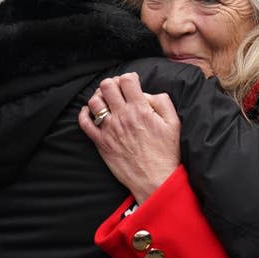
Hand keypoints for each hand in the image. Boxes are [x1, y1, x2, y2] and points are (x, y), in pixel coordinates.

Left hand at [78, 72, 180, 203]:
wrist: (155, 180)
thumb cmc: (166, 153)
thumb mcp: (174, 123)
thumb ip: (162, 102)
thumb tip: (146, 93)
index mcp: (141, 110)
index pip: (127, 80)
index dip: (129, 77)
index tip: (133, 83)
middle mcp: (123, 117)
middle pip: (107, 86)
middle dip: (113, 83)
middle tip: (118, 90)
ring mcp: (109, 130)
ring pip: (94, 101)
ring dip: (99, 96)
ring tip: (106, 100)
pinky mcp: (101, 143)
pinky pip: (85, 123)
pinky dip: (84, 113)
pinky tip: (90, 112)